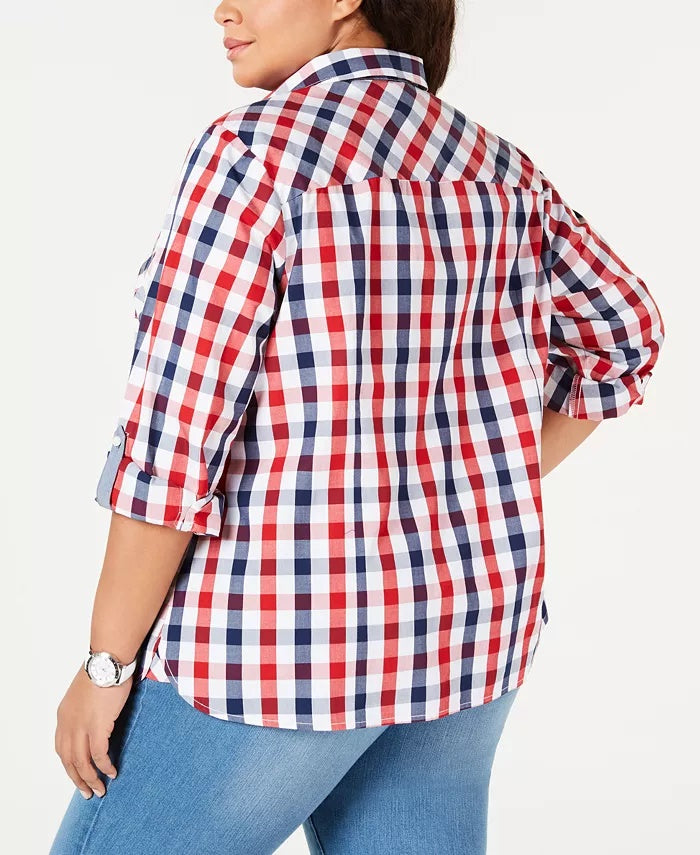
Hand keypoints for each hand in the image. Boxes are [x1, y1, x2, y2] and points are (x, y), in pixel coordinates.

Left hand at [54, 664, 132, 798]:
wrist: (108, 661)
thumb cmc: (102, 671)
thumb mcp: (85, 693)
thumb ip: (85, 710)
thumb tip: (97, 719)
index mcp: (64, 716)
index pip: (62, 748)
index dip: (70, 765)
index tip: (79, 774)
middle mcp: (68, 724)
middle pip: (69, 760)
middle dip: (78, 779)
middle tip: (87, 792)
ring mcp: (81, 727)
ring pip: (81, 762)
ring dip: (90, 779)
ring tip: (100, 789)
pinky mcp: (97, 727)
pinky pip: (98, 755)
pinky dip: (104, 767)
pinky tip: (111, 772)